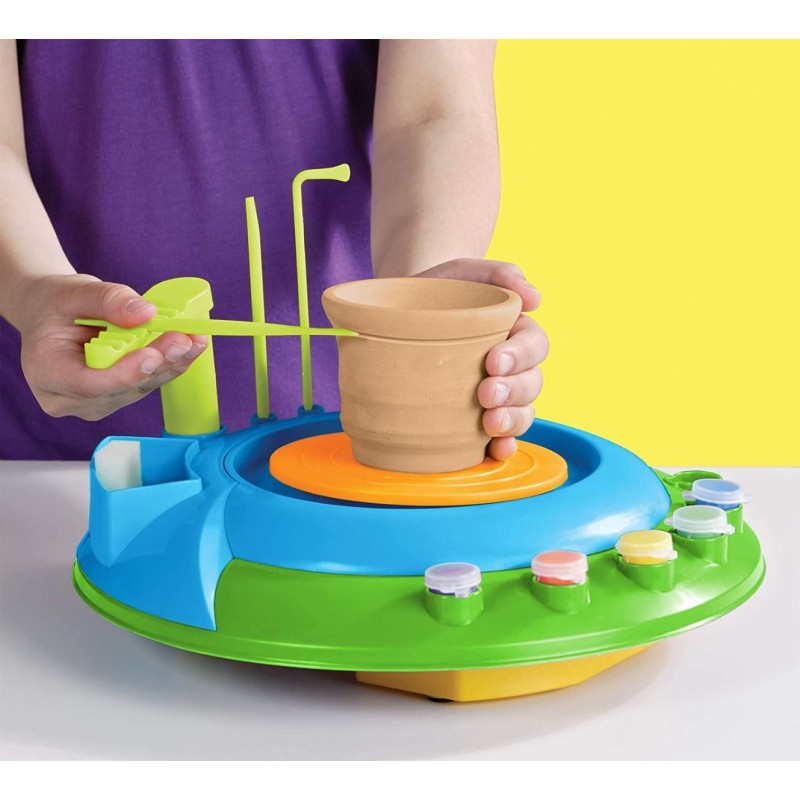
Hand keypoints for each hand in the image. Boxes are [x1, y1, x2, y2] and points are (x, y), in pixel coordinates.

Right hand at [17, 274, 207, 420]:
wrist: (51, 315)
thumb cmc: (56, 304)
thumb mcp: (73, 291)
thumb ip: (108, 300)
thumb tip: (147, 313)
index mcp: (46, 371)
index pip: (88, 384)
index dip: (124, 374)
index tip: (153, 355)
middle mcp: (68, 398)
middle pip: (121, 388)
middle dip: (158, 364)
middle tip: (186, 339)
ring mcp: (94, 402)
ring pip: (140, 387)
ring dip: (171, 364)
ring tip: (194, 338)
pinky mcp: (116, 397)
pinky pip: (147, 383)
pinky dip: (169, 363)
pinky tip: (191, 345)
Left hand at [416, 259, 548, 460]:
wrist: (399, 314)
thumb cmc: (436, 291)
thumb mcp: (460, 272)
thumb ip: (497, 273)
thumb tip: (535, 297)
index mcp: (514, 332)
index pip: (534, 345)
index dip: (520, 356)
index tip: (493, 360)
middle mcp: (511, 367)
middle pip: (532, 383)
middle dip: (514, 392)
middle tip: (486, 393)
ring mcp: (495, 395)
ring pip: (522, 412)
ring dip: (512, 421)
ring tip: (489, 423)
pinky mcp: (474, 419)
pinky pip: (498, 438)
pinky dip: (501, 447)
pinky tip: (494, 451)